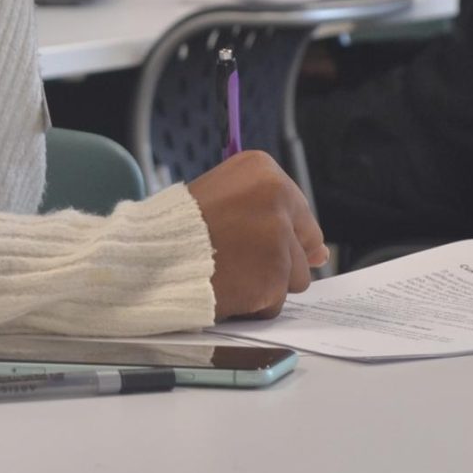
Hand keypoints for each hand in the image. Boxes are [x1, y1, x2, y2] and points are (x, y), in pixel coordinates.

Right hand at [187, 151, 327, 320]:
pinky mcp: (275, 276)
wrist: (151, 254)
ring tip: (228, 268)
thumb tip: (321, 252)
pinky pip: (275, 301)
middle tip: (237, 254)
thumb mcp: (224, 197)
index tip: (243, 231)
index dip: (273, 230)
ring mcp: (278, 238)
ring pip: (295, 276)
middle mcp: (277, 198)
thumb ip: (274, 215)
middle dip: (276, 257)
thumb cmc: (180, 227)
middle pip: (303, 244)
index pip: (298, 210)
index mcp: (262, 170)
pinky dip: (254, 302)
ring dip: (266, 282)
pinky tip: (228, 286)